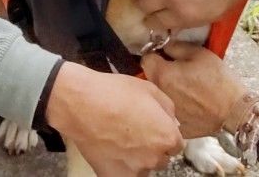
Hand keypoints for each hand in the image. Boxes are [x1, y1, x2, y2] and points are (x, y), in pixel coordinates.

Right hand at [47, 62, 183, 174]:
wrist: (82, 104)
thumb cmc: (118, 93)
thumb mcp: (151, 90)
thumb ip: (168, 109)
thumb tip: (172, 122)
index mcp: (167, 137)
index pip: (176, 144)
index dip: (166, 134)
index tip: (155, 127)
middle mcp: (154, 158)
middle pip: (162, 158)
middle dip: (154, 147)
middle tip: (138, 132)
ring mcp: (134, 170)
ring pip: (144, 167)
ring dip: (139, 158)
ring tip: (123, 141)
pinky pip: (125, 174)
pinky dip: (122, 167)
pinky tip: (113, 151)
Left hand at [141, 42, 248, 138]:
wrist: (233, 110)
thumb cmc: (217, 79)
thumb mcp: (199, 53)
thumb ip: (177, 46)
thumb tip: (165, 45)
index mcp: (162, 74)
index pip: (146, 59)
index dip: (156, 54)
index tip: (166, 55)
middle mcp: (159, 94)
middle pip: (151, 78)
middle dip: (161, 72)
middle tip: (179, 71)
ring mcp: (166, 112)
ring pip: (160, 96)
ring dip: (168, 90)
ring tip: (187, 88)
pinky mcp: (176, 125)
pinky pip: (172, 113)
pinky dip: (178, 108)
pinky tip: (192, 105)